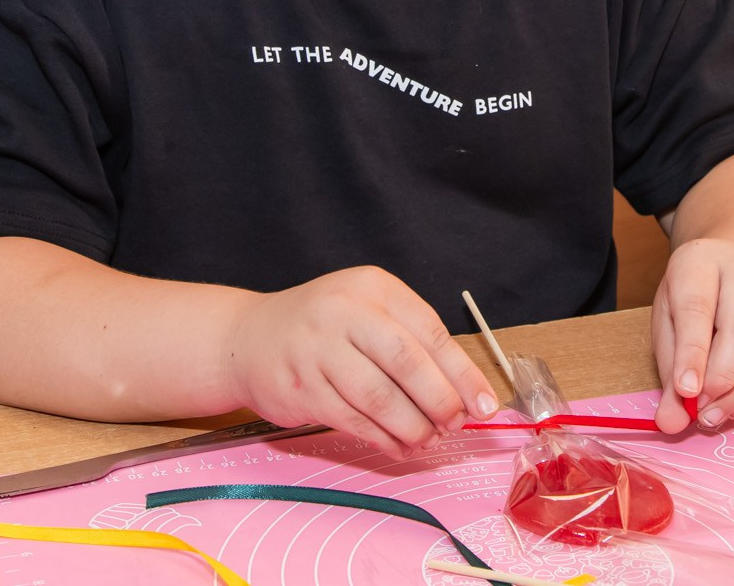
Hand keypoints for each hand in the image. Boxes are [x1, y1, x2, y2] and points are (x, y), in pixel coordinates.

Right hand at [223, 266, 498, 457]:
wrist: (249, 338)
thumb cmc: (324, 328)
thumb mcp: (369, 313)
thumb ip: (413, 344)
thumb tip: (464, 393)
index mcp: (373, 288)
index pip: (429, 330)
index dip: (462, 372)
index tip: (484, 402)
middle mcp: (344, 312)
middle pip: (407, 361)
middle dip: (439, 400)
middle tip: (454, 423)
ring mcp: (318, 349)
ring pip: (379, 397)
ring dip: (412, 426)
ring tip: (427, 438)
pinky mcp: (301, 387)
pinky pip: (353, 420)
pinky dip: (383, 438)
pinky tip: (398, 444)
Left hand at [649, 237, 733, 433]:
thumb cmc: (695, 298)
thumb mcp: (670, 322)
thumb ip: (670, 370)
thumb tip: (671, 422)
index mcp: (700, 261)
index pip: (698, 307)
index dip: (693, 354)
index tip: (686, 393)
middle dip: (723, 378)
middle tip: (703, 413)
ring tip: (718, 415)